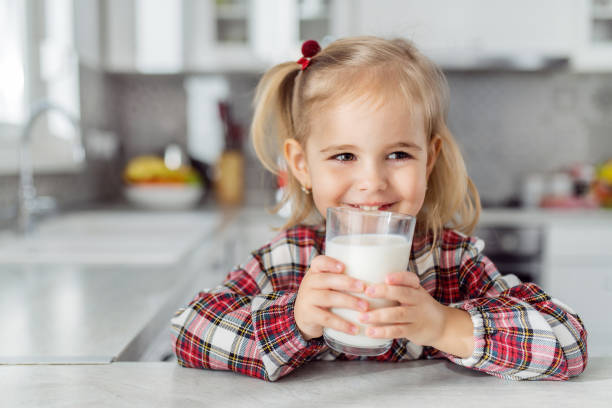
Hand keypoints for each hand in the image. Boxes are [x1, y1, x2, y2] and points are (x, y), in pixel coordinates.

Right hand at [295, 255, 368, 340]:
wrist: (303, 316)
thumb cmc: (323, 296)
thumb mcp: (327, 284)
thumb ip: (343, 278)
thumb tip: (380, 274)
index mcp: (315, 272)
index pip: (319, 262)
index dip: (330, 263)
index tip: (343, 267)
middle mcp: (309, 283)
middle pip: (326, 279)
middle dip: (346, 282)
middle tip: (364, 287)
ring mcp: (307, 299)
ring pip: (328, 298)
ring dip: (348, 302)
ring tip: (365, 307)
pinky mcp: (308, 315)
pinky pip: (326, 319)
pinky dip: (342, 324)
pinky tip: (355, 329)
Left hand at [359, 271, 473, 357]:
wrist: (442, 326)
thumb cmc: (418, 306)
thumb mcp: (413, 293)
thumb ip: (395, 288)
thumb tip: (363, 283)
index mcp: (416, 288)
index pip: (409, 278)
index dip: (399, 277)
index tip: (386, 278)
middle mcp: (418, 300)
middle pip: (403, 293)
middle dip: (384, 291)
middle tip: (367, 292)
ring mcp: (417, 316)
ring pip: (398, 314)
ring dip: (378, 315)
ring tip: (362, 317)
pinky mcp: (414, 330)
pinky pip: (398, 330)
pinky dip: (383, 331)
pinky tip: (370, 331)